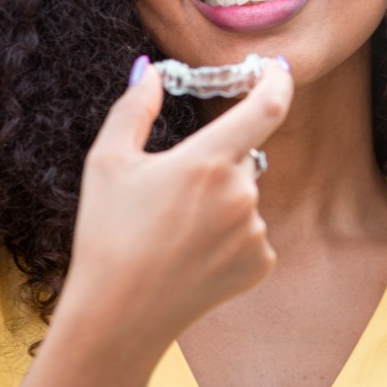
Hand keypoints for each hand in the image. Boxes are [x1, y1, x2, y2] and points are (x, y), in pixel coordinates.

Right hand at [59, 58, 292, 351]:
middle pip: (244, 155)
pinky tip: (193, 255)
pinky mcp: (261, 263)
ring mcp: (255, 232)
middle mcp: (241, 194)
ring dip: (222, 200)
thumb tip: (150, 69)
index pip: (267, 106)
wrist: (117, 319)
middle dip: (218, 160)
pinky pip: (252, 231)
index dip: (279, 79)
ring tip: (176, 232)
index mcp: (207, 161)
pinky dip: (230, 235)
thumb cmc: (106, 234)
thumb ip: (135, 107)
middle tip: (175, 191)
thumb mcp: (108, 161)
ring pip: (246, 195)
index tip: (279, 66)